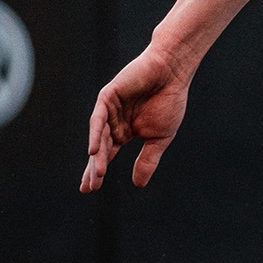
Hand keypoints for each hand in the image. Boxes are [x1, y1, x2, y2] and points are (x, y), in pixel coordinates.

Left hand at [81, 45, 191, 191]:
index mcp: (124, 131)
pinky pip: (98, 118)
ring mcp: (108, 109)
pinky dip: (95, 134)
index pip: (107, 154)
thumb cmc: (169, 101)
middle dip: (94, 168)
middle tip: (90, 187)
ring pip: (99, 136)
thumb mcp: (159, 138)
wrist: (173, 73)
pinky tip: (94, 150)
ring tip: (97, 174)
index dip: (98, 171)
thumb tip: (138, 185)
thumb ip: (148, 159)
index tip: (92, 189)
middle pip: (99, 149)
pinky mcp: (107, 96)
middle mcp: (113, 122)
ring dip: (97, 156)